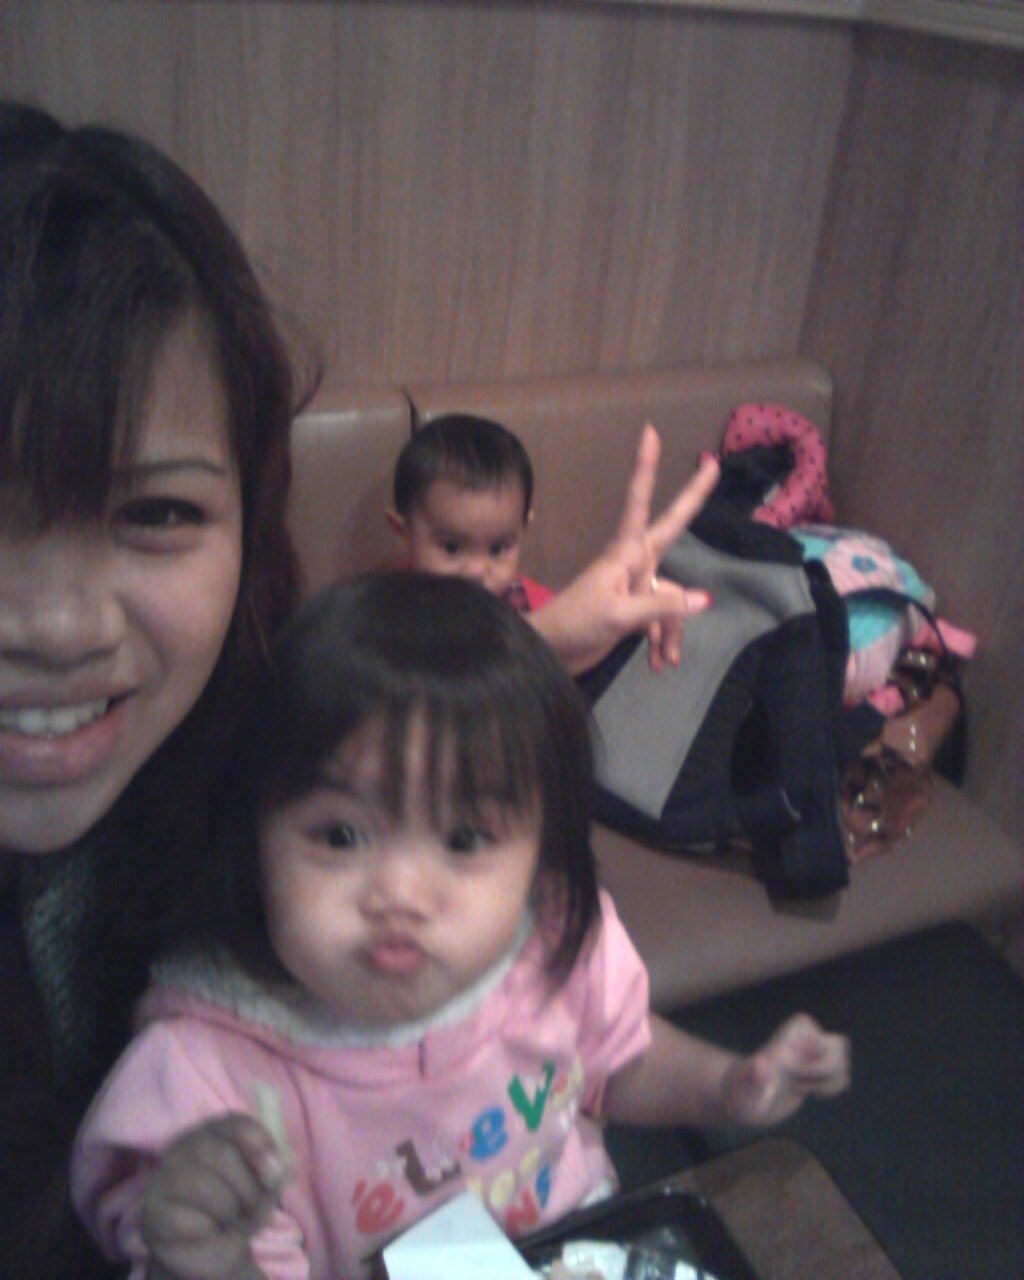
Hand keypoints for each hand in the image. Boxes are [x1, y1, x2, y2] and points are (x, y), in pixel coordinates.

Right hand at [140, 1114, 287, 1279]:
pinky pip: (182, 1218)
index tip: (276, 1169)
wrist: (203, 1246)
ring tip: (234, 1222)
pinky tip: (209, 1231)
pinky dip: (205, 1229)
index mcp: (213, 1131)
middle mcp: (184, 1146)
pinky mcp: (151, 1210)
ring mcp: (163, 1176)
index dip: (259, 1143)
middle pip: (222, 1154)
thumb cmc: (233, 1206)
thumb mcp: (259, 1189)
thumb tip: (280, 1172)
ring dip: (229, 1210)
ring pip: (202, 1185)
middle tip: (255, 1208)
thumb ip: (270, 1176)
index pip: (236, 1123)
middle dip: (248, 1187)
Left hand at [533, 426, 718, 673]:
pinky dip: (663, 642)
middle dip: (689, 501)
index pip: (640, 502)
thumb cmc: (576, 623)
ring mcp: (634, 586)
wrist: (549, 654)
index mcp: (625, 553)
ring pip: (672, 597)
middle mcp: (633, 563)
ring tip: (663, 660)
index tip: (650, 432)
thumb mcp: (620, 614)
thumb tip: (703, 598)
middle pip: (670, 531)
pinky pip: (662, 620)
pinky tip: (658, 664)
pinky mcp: (633, 610)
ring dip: (672, 630)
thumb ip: (662, 604)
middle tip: (711, 465)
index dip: (646, 468)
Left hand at [720, 1014, 850, 1127]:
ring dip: (829, 1079)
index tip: (788, 1065)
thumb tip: (762, 1062)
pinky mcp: (815, 1075)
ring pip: (841, 1059)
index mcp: (783, 1040)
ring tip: (802, 1086)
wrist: (742, 1102)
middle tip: (798, 1079)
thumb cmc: (740, 1093)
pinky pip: (841, 1076)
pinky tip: (811, 1092)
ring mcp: (809, 1059)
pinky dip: (831, 1087)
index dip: (808, 1047)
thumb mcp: (744, 1089)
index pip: (809, 1026)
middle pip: (837, 1043)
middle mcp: (798, 1045)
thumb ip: (752, 1077)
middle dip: (825, 1067)